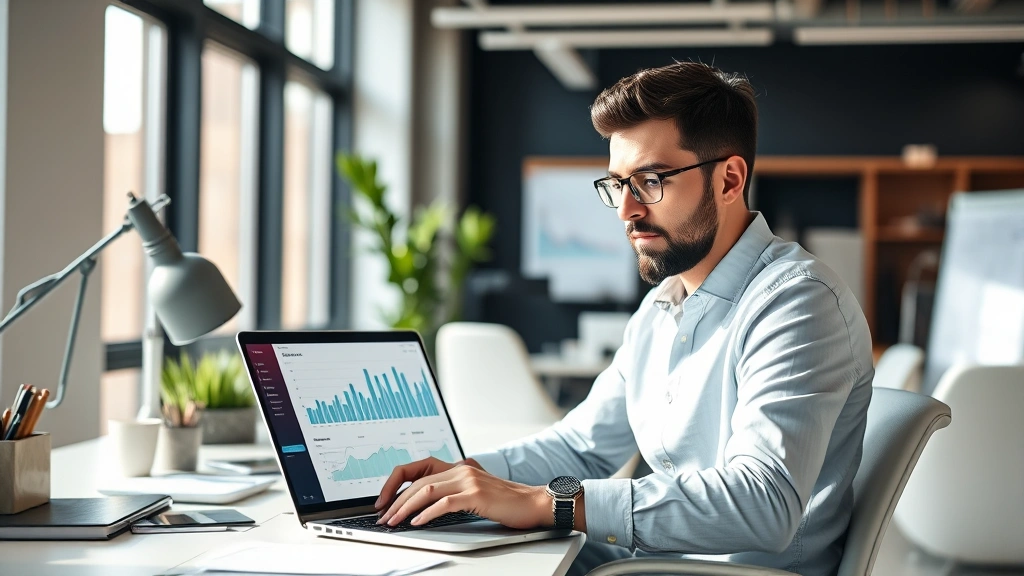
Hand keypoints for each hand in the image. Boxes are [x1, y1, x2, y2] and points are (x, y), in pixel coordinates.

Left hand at [376, 463, 552, 529]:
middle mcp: (461, 469)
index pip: (417, 469)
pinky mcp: (476, 494)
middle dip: (395, 500)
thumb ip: (453, 491)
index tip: (383, 500)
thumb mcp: (475, 492)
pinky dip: (426, 513)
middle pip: (418, 481)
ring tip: (394, 521)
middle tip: (383, 516)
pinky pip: (444, 502)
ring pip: (426, 490)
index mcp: (458, 467)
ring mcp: (468, 480)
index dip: (396, 482)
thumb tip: (423, 507)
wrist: (534, 503)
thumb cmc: (506, 502)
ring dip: (405, 507)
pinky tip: (417, 522)